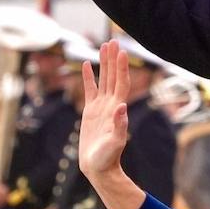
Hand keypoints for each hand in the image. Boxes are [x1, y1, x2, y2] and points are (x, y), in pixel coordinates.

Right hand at [79, 42, 130, 181]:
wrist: (99, 168)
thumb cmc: (108, 158)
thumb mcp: (115, 143)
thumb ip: (119, 126)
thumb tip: (122, 107)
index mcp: (117, 109)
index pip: (121, 83)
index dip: (121, 68)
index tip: (121, 51)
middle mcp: (111, 104)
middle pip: (113, 76)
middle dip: (113, 59)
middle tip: (113, 40)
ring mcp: (101, 106)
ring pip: (103, 79)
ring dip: (104, 63)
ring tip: (103, 45)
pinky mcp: (91, 111)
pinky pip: (90, 89)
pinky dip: (89, 76)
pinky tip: (87, 64)